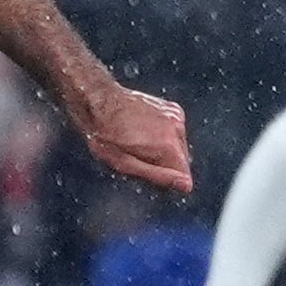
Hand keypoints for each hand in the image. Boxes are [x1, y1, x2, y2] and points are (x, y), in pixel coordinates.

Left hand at [73, 79, 191, 193]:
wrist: (99, 100)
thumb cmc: (104, 134)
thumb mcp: (125, 163)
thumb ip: (158, 176)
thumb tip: (186, 186)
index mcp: (167, 144)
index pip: (184, 177)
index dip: (165, 181)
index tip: (146, 173)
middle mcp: (177, 128)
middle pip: (182, 162)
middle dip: (164, 165)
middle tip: (137, 157)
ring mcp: (176, 115)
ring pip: (180, 147)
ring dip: (164, 150)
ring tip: (138, 142)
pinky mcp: (173, 108)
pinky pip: (176, 132)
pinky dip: (164, 136)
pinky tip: (144, 131)